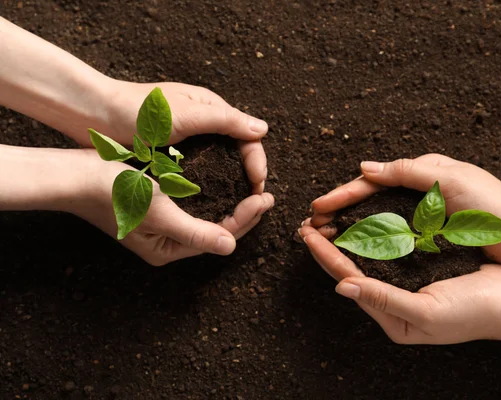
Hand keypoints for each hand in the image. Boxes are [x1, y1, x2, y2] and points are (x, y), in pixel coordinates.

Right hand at [72, 150, 273, 265]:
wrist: (77, 174)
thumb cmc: (114, 193)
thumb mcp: (160, 214)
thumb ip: (196, 233)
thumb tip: (230, 247)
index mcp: (167, 249)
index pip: (218, 237)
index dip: (245, 218)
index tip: (265, 197)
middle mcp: (167, 242)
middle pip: (216, 229)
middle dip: (244, 213)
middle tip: (268, 194)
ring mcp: (162, 226)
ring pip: (209, 217)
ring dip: (231, 204)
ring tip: (254, 191)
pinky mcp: (158, 208)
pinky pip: (196, 206)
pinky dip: (214, 196)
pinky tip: (227, 184)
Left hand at [97, 80, 268, 193]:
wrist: (92, 116)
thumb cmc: (136, 110)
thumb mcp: (184, 115)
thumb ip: (224, 121)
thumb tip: (264, 129)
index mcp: (211, 110)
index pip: (247, 138)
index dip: (257, 163)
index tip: (259, 188)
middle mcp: (204, 125)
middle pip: (237, 154)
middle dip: (247, 178)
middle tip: (252, 205)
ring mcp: (187, 142)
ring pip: (220, 167)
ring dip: (229, 186)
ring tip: (236, 208)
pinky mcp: (171, 156)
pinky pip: (198, 175)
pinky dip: (207, 188)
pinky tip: (209, 204)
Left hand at [298, 223, 500, 343]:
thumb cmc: (474, 312)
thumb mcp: (426, 312)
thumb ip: (384, 300)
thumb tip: (343, 286)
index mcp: (391, 318)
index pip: (348, 281)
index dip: (325, 257)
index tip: (307, 234)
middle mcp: (393, 302)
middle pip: (350, 270)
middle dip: (327, 247)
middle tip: (307, 224)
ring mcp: (405, 285)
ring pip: (365, 258)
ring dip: (345, 239)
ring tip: (325, 220)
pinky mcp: (418, 269)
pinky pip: (386, 250)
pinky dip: (370, 235)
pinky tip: (360, 221)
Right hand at [310, 154, 500, 266]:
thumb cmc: (490, 203)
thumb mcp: (449, 178)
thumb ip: (407, 171)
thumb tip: (365, 168)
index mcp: (419, 172)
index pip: (371, 181)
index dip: (342, 194)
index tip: (317, 206)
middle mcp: (416, 191)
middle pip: (368, 199)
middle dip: (338, 209)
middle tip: (311, 222)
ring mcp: (420, 213)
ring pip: (375, 217)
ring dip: (348, 224)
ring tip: (323, 235)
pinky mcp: (427, 234)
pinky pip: (391, 233)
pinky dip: (369, 238)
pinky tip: (353, 247)